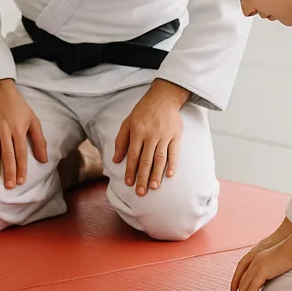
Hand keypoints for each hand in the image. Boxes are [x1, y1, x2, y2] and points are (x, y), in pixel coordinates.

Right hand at [0, 79, 48, 188]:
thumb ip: (39, 141)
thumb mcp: (33, 121)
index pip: (21, 152)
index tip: (21, 181)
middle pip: (7, 154)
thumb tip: (43, 159)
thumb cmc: (19, 108)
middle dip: (8, 171)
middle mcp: (5, 130)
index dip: (21, 168)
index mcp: (18, 129)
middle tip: (9, 186)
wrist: (1, 92)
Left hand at [112, 79, 187, 195]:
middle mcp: (151, 135)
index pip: (133, 155)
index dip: (130, 170)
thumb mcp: (127, 122)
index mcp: (137, 131)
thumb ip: (121, 141)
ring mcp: (165, 135)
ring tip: (153, 187)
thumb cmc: (143, 111)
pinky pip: (174, 152)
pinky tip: (169, 175)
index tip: (129, 183)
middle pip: (146, 160)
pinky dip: (172, 164)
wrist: (163, 97)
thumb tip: (115, 160)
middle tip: (140, 192)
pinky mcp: (176, 135)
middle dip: (143, 177)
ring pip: (160, 158)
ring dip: (156, 174)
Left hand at [233, 229, 291, 290]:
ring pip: (246, 283)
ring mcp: (257, 265)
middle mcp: (254, 260)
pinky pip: (254, 286)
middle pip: (242, 277)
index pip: (241, 269)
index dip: (236, 279)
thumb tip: (266, 274)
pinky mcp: (262, 271)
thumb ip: (266, 265)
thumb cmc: (287, 251)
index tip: (233, 288)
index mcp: (255, 256)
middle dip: (238, 288)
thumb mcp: (273, 258)